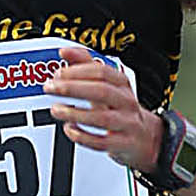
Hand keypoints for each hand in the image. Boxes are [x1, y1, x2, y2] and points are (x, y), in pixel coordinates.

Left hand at [43, 40, 161, 173]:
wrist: (145, 138)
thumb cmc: (120, 108)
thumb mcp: (107, 85)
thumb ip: (86, 66)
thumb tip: (65, 51)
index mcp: (122, 84)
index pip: (102, 71)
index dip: (78, 71)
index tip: (58, 73)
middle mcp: (126, 102)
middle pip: (102, 91)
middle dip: (73, 88)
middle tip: (50, 88)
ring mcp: (127, 124)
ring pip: (102, 119)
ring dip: (75, 114)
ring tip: (56, 109)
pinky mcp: (123, 144)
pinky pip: (102, 142)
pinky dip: (83, 136)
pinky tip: (69, 129)